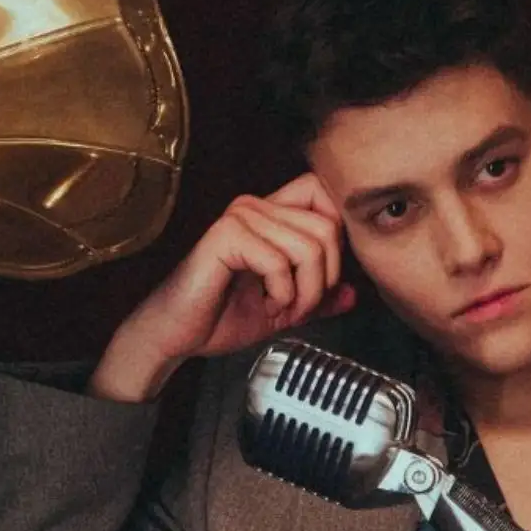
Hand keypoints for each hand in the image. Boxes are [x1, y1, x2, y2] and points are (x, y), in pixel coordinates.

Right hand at [88, 173, 356, 401]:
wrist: (176, 336)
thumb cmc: (222, 317)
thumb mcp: (286, 308)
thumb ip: (319, 298)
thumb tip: (354, 294)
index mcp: (271, 213)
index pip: (325, 194)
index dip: (338, 237)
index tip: (324, 278)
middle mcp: (256, 206)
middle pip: (328, 227)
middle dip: (324, 279)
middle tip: (301, 306)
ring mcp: (240, 217)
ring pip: (310, 246)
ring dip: (305, 292)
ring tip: (282, 309)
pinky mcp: (226, 236)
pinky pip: (280, 261)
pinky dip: (282, 294)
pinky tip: (265, 305)